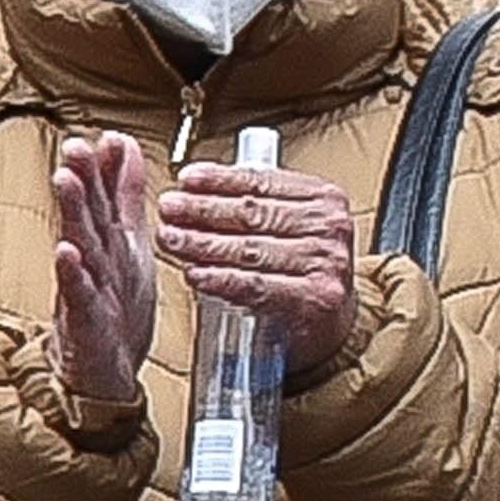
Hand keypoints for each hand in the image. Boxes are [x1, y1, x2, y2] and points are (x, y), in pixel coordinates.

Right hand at [45, 133, 163, 426]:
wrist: (103, 372)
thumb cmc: (114, 308)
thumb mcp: (127, 243)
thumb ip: (123, 194)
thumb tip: (124, 147)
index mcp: (111, 241)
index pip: (106, 195)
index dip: (107, 166)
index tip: (108, 135)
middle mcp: (96, 260)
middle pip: (88, 213)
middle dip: (82, 178)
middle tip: (75, 146)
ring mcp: (87, 288)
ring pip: (80, 244)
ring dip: (72, 212)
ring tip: (66, 181)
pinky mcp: (83, 320)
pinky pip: (78, 293)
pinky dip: (71, 273)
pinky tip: (66, 252)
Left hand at [150, 153, 369, 381]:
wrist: (331, 321)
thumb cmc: (299, 268)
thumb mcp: (286, 223)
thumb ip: (250, 201)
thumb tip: (192, 186)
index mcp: (322, 197)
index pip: (262, 182)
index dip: (219, 180)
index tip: (186, 179)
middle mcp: (329, 227)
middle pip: (253, 214)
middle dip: (202, 210)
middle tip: (168, 209)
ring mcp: (326, 263)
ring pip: (250, 250)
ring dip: (202, 244)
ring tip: (171, 239)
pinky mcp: (317, 298)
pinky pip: (257, 286)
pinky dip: (221, 280)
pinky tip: (195, 274)